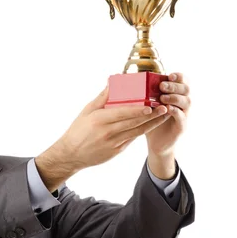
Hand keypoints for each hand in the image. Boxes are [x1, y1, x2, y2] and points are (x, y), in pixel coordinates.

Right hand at [35, 83, 170, 188]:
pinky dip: (143, 131)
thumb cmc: (78, 130)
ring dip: (152, 124)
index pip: (122, 113)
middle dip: (151, 116)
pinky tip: (152, 124)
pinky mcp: (117, 151)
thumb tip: (112, 83)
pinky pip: (132, 139)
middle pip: (133, 123)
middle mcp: (108, 132)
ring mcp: (113, 143)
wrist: (71, 154)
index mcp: (99, 119)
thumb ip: (101, 98)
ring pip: (137, 132)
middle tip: (165, 107)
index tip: (151, 105)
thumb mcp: (86, 111)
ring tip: (164, 115)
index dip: (138, 110)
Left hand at [145, 72, 190, 158]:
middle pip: (187, 89)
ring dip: (175, 97)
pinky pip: (182, 117)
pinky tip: (167, 109)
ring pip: (187, 101)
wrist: (156, 142)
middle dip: (175, 86)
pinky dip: (176, 112)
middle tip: (162, 86)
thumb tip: (122, 76)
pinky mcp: (182, 126)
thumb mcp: (146, 104)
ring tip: (162, 98)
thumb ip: (142, 91)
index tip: (169, 75)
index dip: (178, 77)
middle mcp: (182, 103)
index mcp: (176, 94)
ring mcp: (184, 114)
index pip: (183, 80)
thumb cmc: (150, 120)